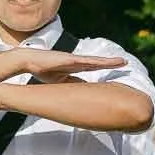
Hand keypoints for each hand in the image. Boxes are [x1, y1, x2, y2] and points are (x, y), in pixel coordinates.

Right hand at [10, 47, 127, 81]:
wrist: (29, 61)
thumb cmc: (43, 70)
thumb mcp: (60, 81)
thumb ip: (71, 85)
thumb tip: (81, 95)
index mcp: (75, 67)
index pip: (94, 67)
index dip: (106, 67)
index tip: (118, 68)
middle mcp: (77, 62)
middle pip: (98, 63)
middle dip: (111, 63)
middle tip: (125, 63)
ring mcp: (73, 59)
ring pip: (95, 61)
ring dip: (108, 61)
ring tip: (122, 61)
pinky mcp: (68, 59)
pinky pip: (85, 61)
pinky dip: (96, 62)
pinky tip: (104, 62)